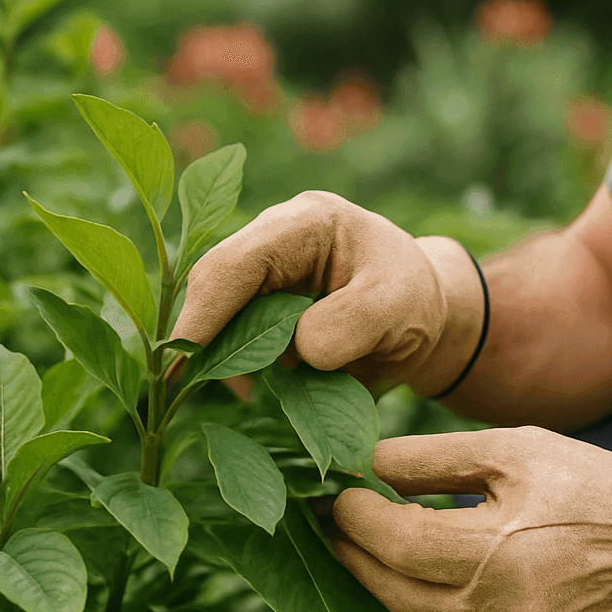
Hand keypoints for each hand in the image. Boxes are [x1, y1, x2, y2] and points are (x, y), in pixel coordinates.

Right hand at [170, 190, 475, 394]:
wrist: (425, 311)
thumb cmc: (414, 302)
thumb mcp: (398, 309)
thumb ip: (350, 324)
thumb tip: (298, 349)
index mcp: (309, 222)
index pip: (237, 264)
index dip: (205, 314)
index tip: (186, 362)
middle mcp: (275, 235)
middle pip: (214, 285)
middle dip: (209, 338)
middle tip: (219, 390)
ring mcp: (264, 266)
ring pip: (218, 312)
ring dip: (227, 354)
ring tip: (257, 389)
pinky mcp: (260, 298)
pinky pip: (232, 331)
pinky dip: (240, 361)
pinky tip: (261, 384)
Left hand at [329, 427, 611, 611]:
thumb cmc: (585, 484)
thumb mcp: (510, 450)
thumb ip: (432, 458)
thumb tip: (364, 463)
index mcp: (490, 551)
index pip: (395, 542)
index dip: (354, 518)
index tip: (336, 493)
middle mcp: (492, 606)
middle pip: (393, 589)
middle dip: (354, 554)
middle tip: (331, 524)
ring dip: (380, 587)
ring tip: (363, 551)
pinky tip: (412, 585)